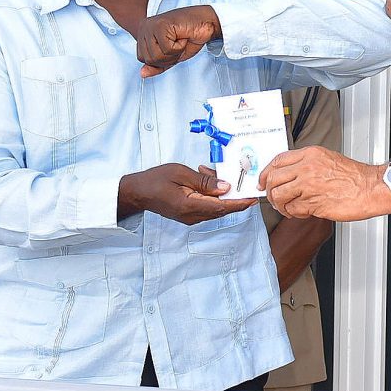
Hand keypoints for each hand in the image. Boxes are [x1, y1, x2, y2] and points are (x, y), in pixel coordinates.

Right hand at [118, 163, 257, 224]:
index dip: (240, 203)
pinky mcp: (189, 215)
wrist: (137, 192)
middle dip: (234, 195)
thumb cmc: (155, 180)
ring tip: (213, 173)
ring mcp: (191, 217)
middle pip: (222, 209)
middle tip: (242, 181)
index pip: (222, 207)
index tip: (253, 199)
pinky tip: (206, 180)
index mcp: (190, 205)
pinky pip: (207, 207)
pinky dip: (212, 194)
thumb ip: (204, 181)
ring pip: (215, 208)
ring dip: (221, 193)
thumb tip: (226, 187)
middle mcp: (192, 216)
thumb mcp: (181, 173)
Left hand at [133, 6, 221, 77]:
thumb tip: (142, 74)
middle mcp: (144, 27)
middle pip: (149, 59)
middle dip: (168, 57)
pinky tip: (182, 36)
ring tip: (179, 40)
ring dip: (174, 52)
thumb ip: (157, 65)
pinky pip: (167, 49)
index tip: (172, 47)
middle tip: (178, 43)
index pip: (142, 58)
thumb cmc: (190, 37)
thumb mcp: (171, 57)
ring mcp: (151, 25)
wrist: (206, 23)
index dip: (161, 60)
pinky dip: (179, 47)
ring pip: (157, 56)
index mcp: (143, 33)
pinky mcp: (160, 25)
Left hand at [261, 147, 390, 220]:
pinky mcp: (313, 203)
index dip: (265, 173)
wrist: (372, 188)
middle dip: (270, 191)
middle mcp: (307, 168)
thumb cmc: (355, 177)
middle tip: (274, 199)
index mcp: (310, 155)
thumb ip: (307, 164)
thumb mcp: (328, 159)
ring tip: (289, 208)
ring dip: (280, 205)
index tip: (263, 181)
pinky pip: (293, 209)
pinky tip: (302, 212)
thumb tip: (289, 174)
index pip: (277, 161)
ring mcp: (309, 185)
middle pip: (273, 178)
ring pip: (279, 195)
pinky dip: (294, 214)